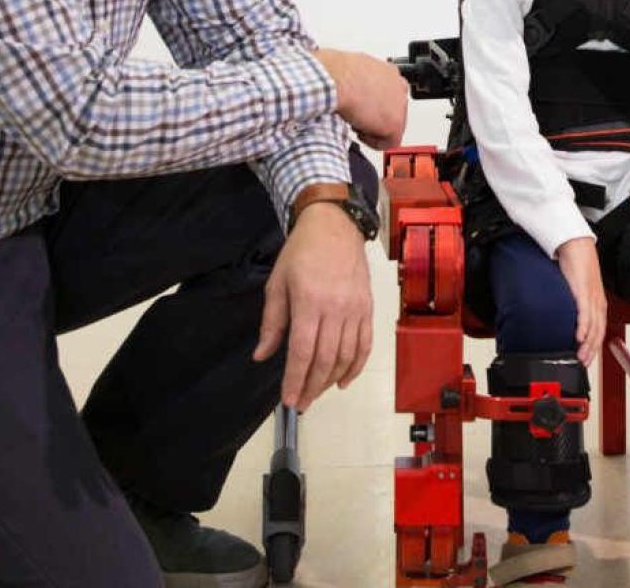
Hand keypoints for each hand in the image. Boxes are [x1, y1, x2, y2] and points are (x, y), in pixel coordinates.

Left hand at [253, 203, 373, 411]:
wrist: (335, 226)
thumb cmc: (301, 253)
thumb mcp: (277, 284)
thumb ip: (272, 323)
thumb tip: (262, 355)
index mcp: (308, 302)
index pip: (303, 351)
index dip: (295, 379)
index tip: (288, 399)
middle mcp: (335, 309)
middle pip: (325, 359)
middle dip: (312, 386)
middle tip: (300, 404)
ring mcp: (355, 310)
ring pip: (346, 356)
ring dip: (331, 380)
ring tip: (316, 393)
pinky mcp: (368, 308)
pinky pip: (365, 344)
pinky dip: (356, 366)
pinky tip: (343, 380)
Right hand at [315, 48, 408, 148]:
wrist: (336, 79)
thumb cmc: (337, 73)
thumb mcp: (352, 70)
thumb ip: (361, 81)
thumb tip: (355, 87)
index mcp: (390, 72)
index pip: (390, 94)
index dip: (374, 104)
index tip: (363, 108)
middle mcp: (398, 86)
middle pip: (392, 111)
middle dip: (375, 117)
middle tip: (358, 118)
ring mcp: (400, 105)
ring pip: (390, 127)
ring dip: (373, 128)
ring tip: (356, 122)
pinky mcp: (395, 124)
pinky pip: (388, 143)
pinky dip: (372, 142)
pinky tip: (359, 132)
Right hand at [556, 237, 606, 366]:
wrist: (576, 245)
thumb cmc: (577, 263)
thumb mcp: (578, 288)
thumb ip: (575, 303)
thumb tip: (566, 316)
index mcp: (598, 302)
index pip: (599, 330)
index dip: (594, 347)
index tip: (586, 359)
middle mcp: (598, 302)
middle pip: (598, 333)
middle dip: (591, 351)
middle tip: (583, 364)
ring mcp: (592, 298)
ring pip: (594, 327)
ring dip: (587, 345)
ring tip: (580, 356)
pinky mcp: (584, 292)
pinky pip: (585, 314)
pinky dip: (583, 328)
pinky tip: (578, 337)